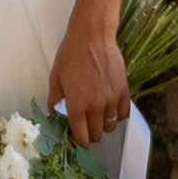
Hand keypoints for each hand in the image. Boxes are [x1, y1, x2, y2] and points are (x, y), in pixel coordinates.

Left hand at [48, 3, 130, 144]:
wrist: (92, 36)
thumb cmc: (71, 55)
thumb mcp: (55, 77)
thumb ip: (54, 99)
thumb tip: (54, 115)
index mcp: (77, 104)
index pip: (81, 135)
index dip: (79, 141)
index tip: (77, 139)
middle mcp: (96, 105)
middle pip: (97, 134)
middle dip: (90, 135)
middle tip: (86, 127)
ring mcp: (112, 99)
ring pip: (111, 126)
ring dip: (103, 125)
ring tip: (97, 118)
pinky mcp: (124, 91)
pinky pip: (123, 114)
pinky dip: (117, 116)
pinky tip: (110, 110)